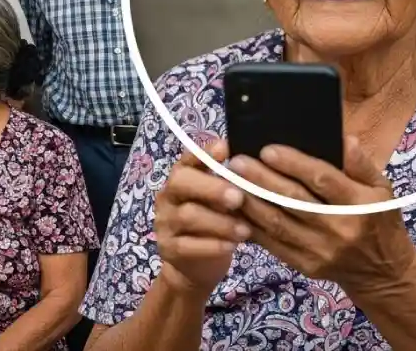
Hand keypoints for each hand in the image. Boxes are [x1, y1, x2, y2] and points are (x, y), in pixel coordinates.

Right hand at [154, 139, 246, 297]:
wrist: (196, 267)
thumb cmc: (214, 225)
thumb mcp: (220, 203)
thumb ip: (228, 185)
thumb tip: (250, 170)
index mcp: (182, 178)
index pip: (188, 158)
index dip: (204, 152)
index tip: (225, 148)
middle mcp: (168, 196)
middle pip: (181, 182)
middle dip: (211, 187)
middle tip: (238, 198)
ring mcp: (165, 222)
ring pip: (188, 215)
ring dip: (220, 222)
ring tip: (245, 230)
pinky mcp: (168, 248)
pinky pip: (187, 245)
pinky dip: (212, 245)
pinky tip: (231, 246)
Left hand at [229, 136, 415, 294]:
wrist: (381, 271)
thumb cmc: (378, 219)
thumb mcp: (382, 188)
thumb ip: (361, 163)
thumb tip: (343, 138)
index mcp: (360, 204)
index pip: (322, 179)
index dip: (293, 164)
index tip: (267, 149)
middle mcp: (339, 228)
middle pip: (293, 200)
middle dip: (261, 179)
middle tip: (237, 161)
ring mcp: (321, 250)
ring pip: (277, 223)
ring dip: (249, 201)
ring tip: (229, 181)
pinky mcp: (305, 265)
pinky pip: (272, 243)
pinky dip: (251, 225)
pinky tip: (235, 209)